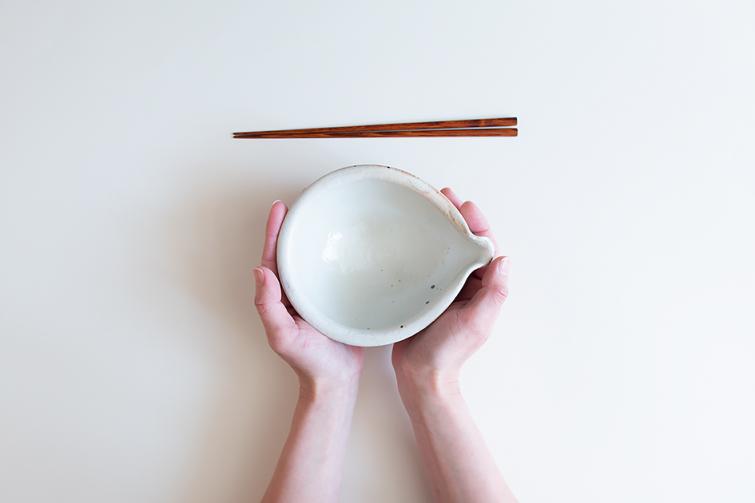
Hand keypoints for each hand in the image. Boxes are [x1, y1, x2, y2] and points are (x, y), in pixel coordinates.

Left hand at [254, 201, 363, 392]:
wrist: (336, 381)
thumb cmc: (309, 362)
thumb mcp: (282, 336)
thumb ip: (268, 306)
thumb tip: (259, 271)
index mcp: (281, 296)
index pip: (274, 257)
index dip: (275, 232)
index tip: (280, 208)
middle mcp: (296, 293)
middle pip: (291, 253)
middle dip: (291, 227)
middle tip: (299, 203)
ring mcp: (315, 296)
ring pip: (310, 260)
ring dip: (311, 238)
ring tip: (317, 215)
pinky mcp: (335, 300)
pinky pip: (331, 272)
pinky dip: (333, 255)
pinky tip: (343, 245)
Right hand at [392, 187, 509, 392]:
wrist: (420, 374)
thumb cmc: (449, 352)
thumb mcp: (477, 323)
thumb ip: (494, 294)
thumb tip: (505, 260)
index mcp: (482, 287)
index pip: (483, 249)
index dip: (476, 225)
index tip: (465, 206)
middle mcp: (464, 283)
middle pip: (463, 243)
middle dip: (456, 218)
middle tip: (442, 195)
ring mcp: (443, 286)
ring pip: (444, 249)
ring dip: (438, 227)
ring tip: (426, 204)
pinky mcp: (423, 290)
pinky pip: (424, 262)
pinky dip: (420, 245)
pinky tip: (408, 234)